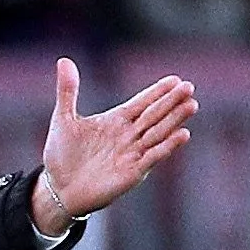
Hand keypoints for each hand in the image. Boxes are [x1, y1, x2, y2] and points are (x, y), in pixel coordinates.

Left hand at [38, 60, 197, 233]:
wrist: (57, 189)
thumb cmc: (62, 155)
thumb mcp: (64, 119)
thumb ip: (68, 91)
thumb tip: (64, 60)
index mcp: (116, 121)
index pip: (141, 102)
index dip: (157, 92)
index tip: (175, 79)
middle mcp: (128, 135)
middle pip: (154, 115)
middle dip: (171, 101)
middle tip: (189, 87)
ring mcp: (132, 154)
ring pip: (158, 133)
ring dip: (174, 120)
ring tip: (191, 105)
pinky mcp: (132, 172)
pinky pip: (153, 157)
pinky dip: (167, 147)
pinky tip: (183, 134)